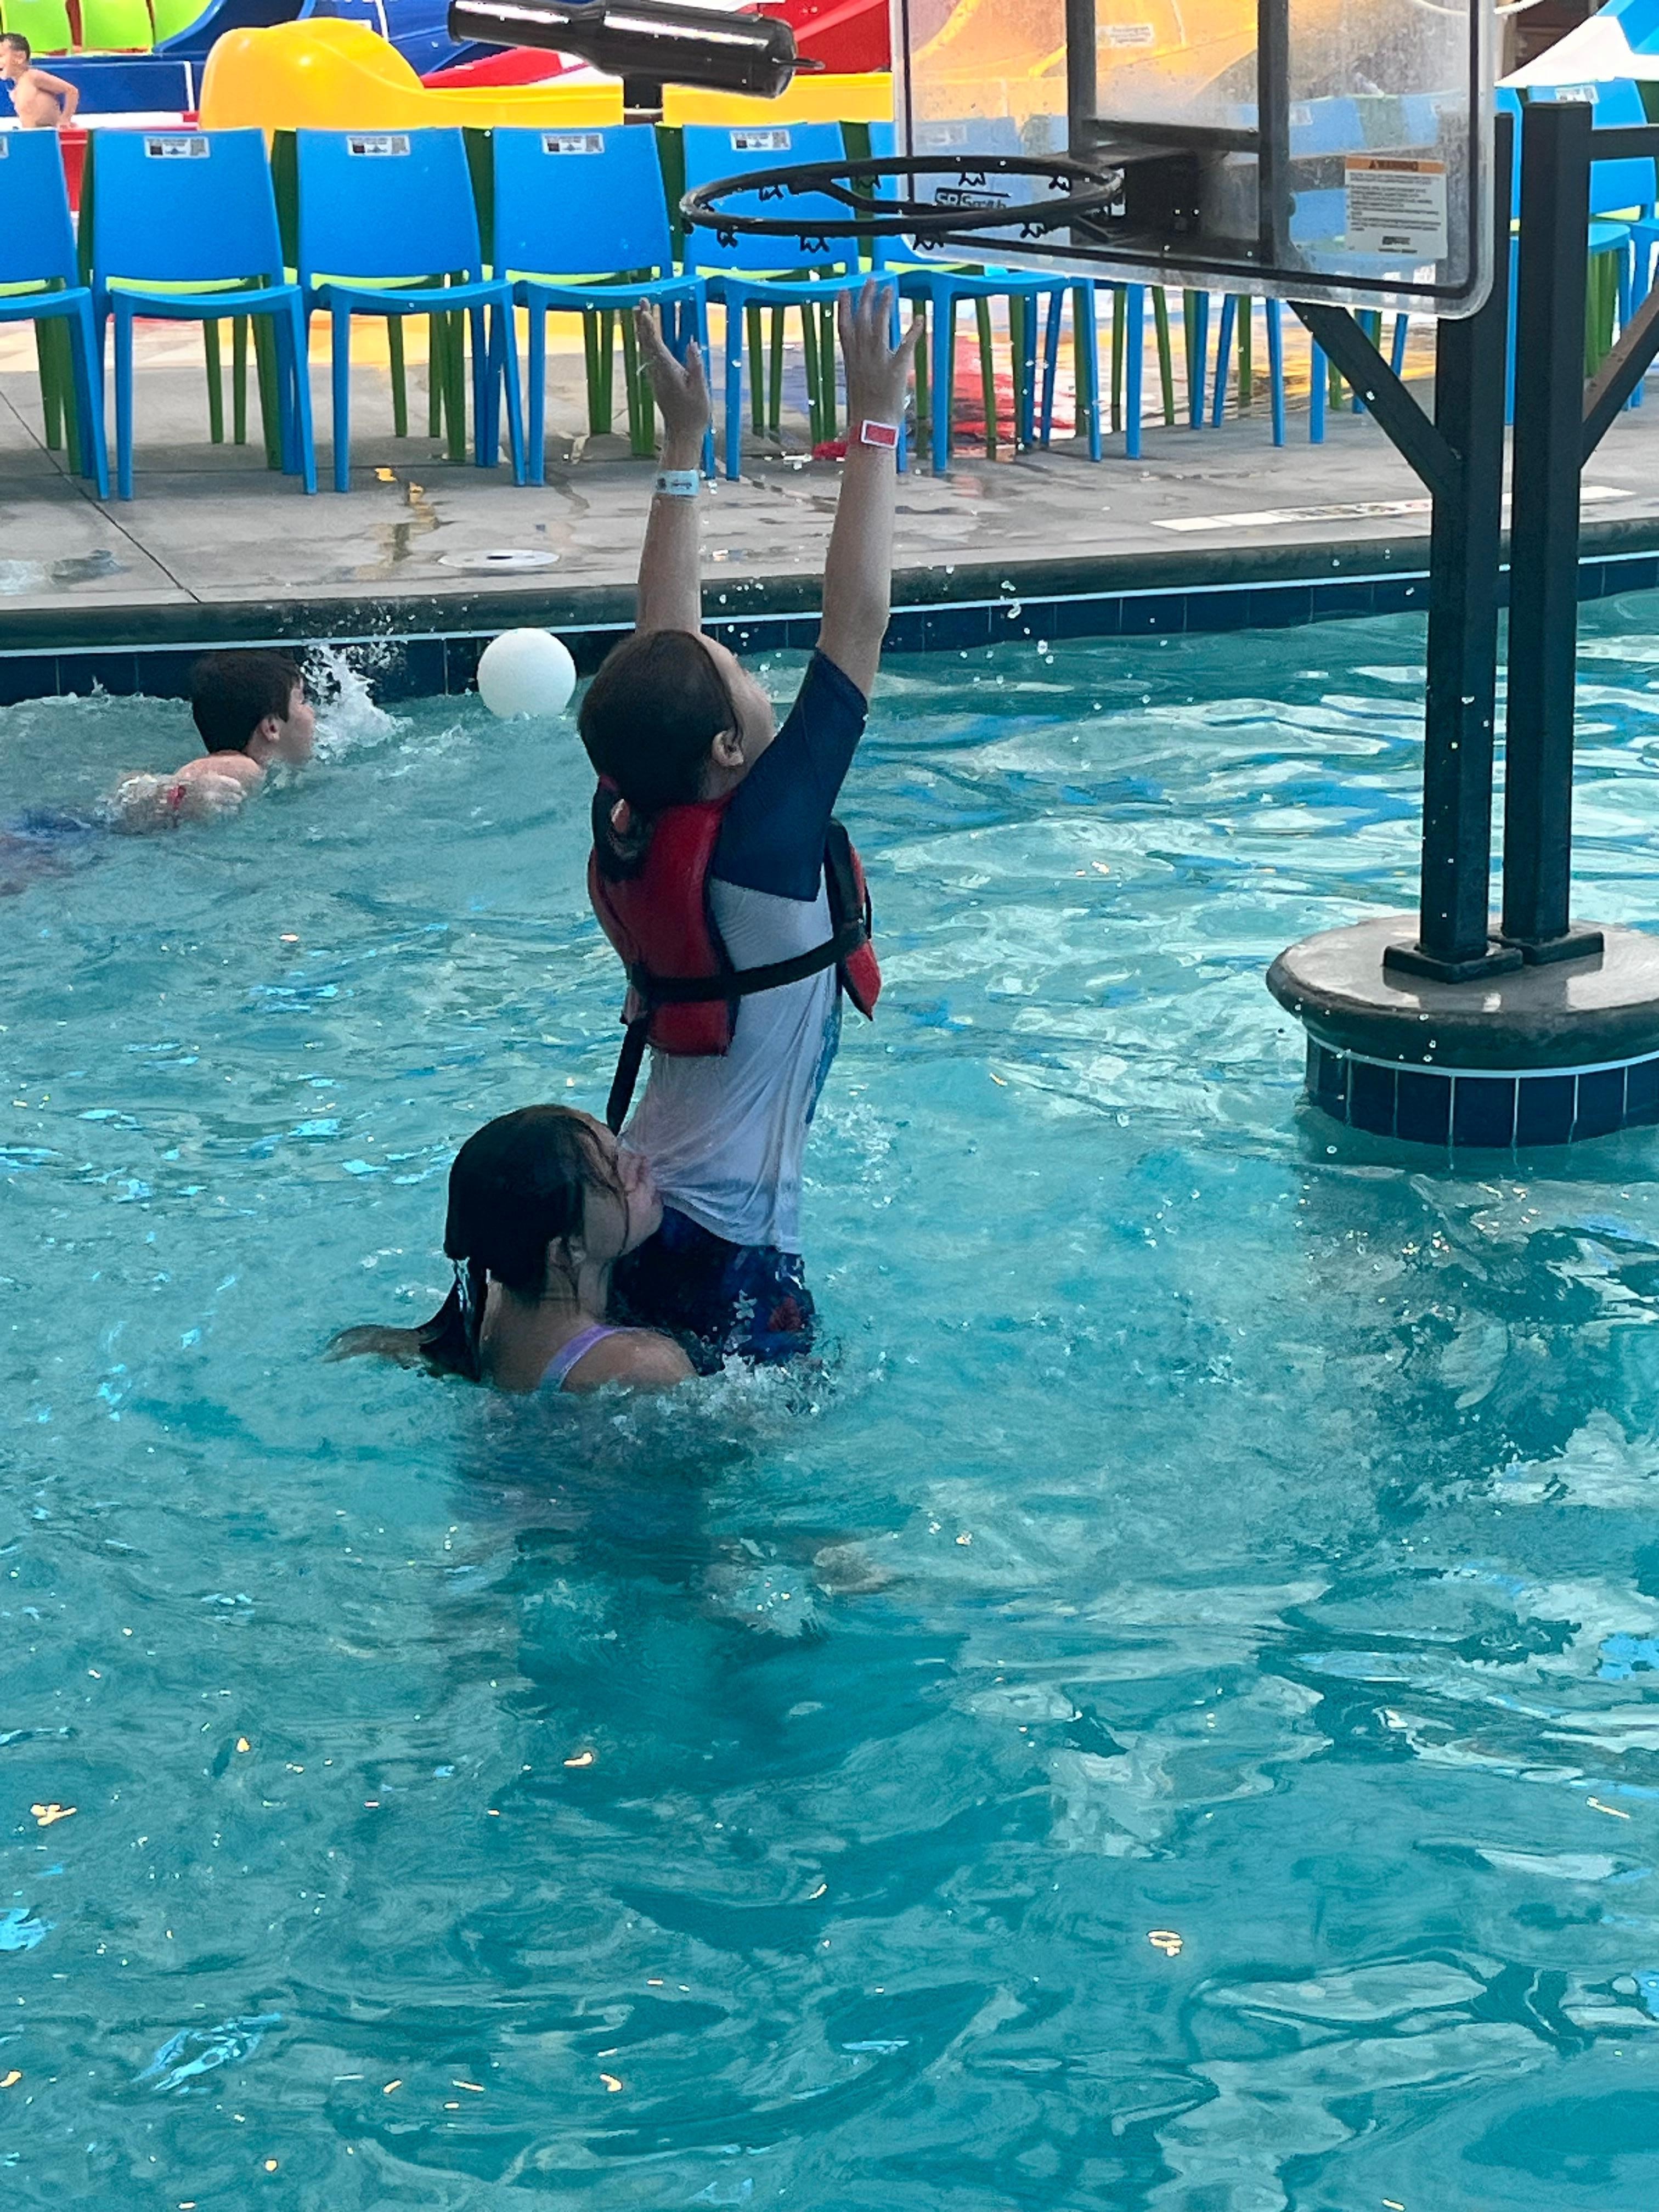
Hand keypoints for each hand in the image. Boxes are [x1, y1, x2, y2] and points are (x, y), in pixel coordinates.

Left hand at [635, 303, 710, 458]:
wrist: (682, 434)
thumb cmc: (694, 414)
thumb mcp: (700, 390)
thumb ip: (695, 365)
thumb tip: (691, 343)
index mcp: (669, 372)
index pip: (656, 345)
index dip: (650, 327)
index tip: (645, 310)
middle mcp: (659, 372)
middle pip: (647, 343)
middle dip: (643, 322)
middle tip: (641, 302)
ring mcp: (656, 377)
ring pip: (646, 349)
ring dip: (643, 329)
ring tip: (641, 312)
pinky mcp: (658, 380)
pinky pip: (650, 356)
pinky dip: (648, 341)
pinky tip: (649, 334)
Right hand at [838, 281, 922, 429]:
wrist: (871, 426)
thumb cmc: (864, 410)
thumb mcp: (857, 384)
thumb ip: (860, 368)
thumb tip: (863, 363)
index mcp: (851, 360)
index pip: (844, 327)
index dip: (843, 307)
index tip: (844, 291)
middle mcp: (862, 356)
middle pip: (861, 320)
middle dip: (865, 298)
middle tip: (870, 281)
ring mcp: (878, 360)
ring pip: (879, 325)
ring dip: (883, 305)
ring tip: (889, 290)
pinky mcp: (896, 368)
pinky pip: (905, 344)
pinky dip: (913, 331)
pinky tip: (919, 319)